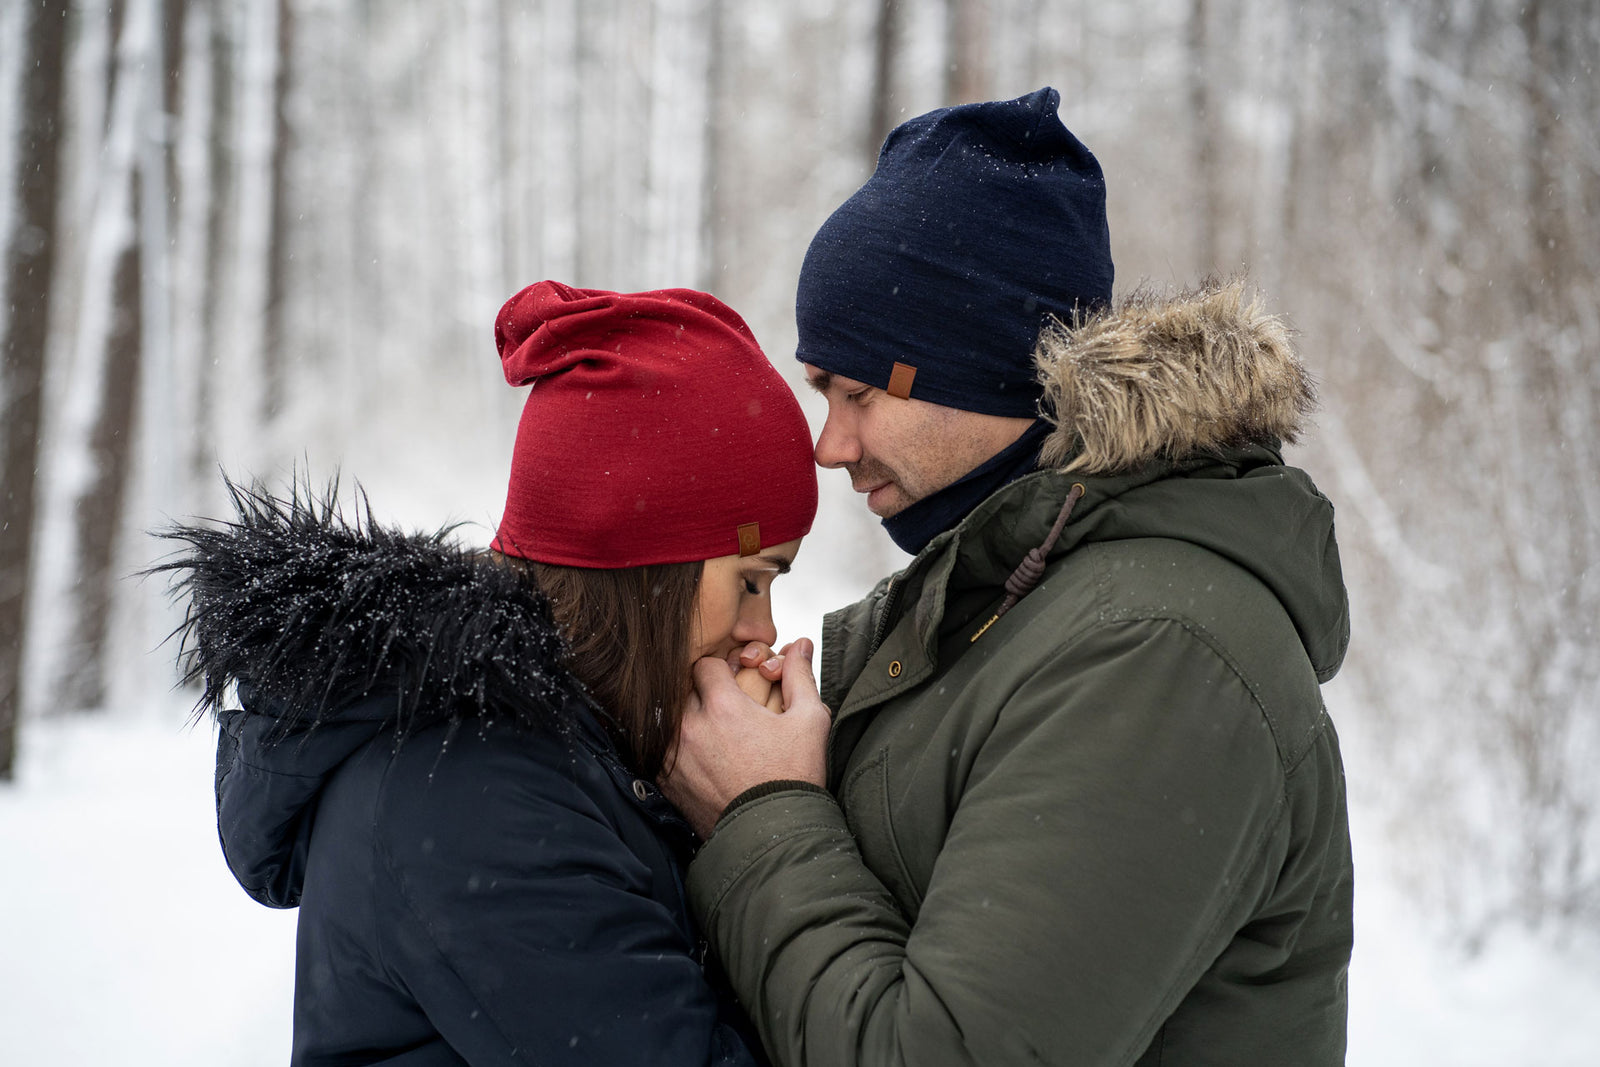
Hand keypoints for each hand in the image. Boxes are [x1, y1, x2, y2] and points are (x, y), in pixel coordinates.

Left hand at [660, 638, 829, 838]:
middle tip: (721, 707)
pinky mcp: (667, 781)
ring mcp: (675, 756)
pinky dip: (676, 747)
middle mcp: (691, 727)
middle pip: (682, 688)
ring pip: (668, 719)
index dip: (721, 670)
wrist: (774, 836)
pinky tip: (700, 756)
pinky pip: (661, 749)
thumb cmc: (794, 778)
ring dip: (685, 719)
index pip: (705, 665)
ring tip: (709, 732)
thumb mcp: (809, 721)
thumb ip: (799, 676)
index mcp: (723, 706)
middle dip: (700, 692)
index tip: (733, 682)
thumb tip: (800, 644)